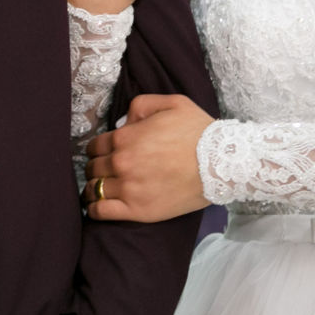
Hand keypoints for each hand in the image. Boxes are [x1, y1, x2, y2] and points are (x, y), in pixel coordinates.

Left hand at [83, 94, 214, 222]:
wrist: (221, 164)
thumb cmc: (198, 132)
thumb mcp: (171, 103)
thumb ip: (140, 106)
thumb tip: (123, 121)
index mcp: (124, 137)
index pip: (94, 146)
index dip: (97, 149)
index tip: (103, 153)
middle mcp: (121, 163)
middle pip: (92, 167)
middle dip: (96, 167)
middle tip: (104, 170)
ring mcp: (128, 188)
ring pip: (94, 188)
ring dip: (93, 187)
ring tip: (98, 188)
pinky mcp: (138, 210)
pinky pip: (101, 211)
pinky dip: (94, 208)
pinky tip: (97, 206)